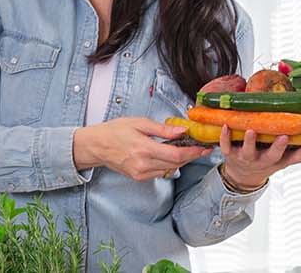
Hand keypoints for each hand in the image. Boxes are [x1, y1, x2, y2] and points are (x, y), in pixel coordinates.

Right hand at [73, 117, 211, 180]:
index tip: (204, 148)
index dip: (193, 152)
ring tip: (187, 150)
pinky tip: (169, 156)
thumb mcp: (139, 123)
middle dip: (191, 156)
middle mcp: (143, 164)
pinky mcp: (138, 177)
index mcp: (144, 149)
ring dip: (181, 161)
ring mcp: (140, 173)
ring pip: (170, 170)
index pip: (176, 155)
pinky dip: (168, 165)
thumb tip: (182, 130)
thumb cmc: (114, 131)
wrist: (96, 146)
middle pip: (176, 164)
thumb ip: (162, 129)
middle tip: (200, 148)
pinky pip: (160, 173)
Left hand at [218, 125, 300, 189]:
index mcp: (275, 161)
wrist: (242, 176)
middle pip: (271, 156)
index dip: (300, 152)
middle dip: (277, 147)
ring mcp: (245, 157)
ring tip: (252, 129)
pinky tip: (226, 125)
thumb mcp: (282, 162)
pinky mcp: (229, 153)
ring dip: (250, 141)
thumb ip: (299, 154)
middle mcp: (261, 160)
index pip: (290, 158)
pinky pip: (226, 146)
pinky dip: (225, 137)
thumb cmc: (265, 163)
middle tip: (283, 136)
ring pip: (248, 151)